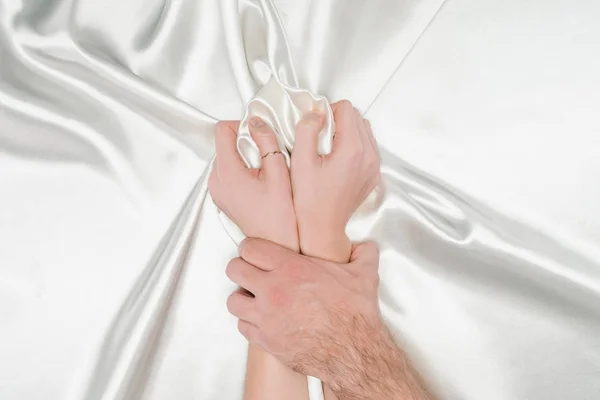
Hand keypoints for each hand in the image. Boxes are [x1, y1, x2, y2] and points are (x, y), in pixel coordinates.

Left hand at [209, 119, 297, 250]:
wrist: (277, 244)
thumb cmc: (281, 216)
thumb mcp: (279, 172)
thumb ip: (266, 141)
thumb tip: (256, 121)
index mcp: (227, 172)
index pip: (222, 130)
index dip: (241, 125)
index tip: (259, 133)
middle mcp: (217, 180)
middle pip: (224, 143)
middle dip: (245, 142)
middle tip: (267, 154)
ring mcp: (217, 190)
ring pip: (226, 157)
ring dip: (244, 156)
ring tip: (265, 171)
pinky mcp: (222, 197)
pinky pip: (228, 172)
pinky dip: (242, 170)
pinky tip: (260, 182)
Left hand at [226, 239, 429, 398]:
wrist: (353, 351)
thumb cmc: (355, 314)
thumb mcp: (364, 274)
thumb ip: (362, 253)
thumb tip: (363, 246)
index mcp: (292, 268)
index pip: (250, 248)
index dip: (251, 249)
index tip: (256, 253)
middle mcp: (273, 290)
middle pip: (234, 269)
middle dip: (242, 269)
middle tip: (252, 273)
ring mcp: (266, 317)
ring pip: (233, 300)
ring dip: (243, 297)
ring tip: (255, 298)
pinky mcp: (265, 340)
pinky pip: (242, 326)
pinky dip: (249, 322)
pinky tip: (263, 320)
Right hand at [291, 100, 380, 262]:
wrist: (321, 228)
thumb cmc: (308, 199)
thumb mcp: (300, 160)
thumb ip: (307, 129)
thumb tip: (315, 112)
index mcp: (353, 149)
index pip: (347, 109)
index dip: (328, 111)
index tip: (315, 125)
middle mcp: (369, 156)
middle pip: (358, 118)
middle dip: (338, 120)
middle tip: (319, 137)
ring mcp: (374, 167)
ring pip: (365, 132)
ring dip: (347, 132)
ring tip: (328, 148)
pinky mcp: (373, 176)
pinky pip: (369, 149)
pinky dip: (354, 146)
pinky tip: (338, 160)